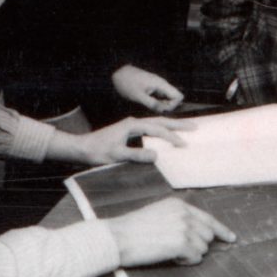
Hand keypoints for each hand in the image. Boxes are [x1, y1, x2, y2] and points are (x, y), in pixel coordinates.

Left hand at [76, 116, 195, 164]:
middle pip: (160, 121)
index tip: (184, 144)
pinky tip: (166, 134)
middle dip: (177, 124)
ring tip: (185, 127)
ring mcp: (131, 125)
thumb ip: (136, 155)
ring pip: (156, 123)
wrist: (82, 148)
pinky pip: (150, 128)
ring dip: (171, 125)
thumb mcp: (117, 155)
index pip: (157, 130)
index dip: (171, 137)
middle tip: (194, 126)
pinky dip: (161, 130)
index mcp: (132, 125)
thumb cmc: (97, 152)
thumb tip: (157, 155)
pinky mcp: (129, 130)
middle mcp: (133, 122)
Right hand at [107, 197, 235, 266]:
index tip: (231, 238)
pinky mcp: (181, 243)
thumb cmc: (133, 229)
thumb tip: (197, 232)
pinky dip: (186, 261)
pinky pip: (196, 257)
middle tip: (178, 249)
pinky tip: (172, 257)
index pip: (207, 218)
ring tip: (170, 251)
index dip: (221, 230)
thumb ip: (178, 217)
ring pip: (203, 248)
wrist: (119, 237)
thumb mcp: (158, 213)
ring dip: (190, 254)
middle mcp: (184, 213)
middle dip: (197, 245)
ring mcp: (184, 227)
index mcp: (179, 205)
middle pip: (208, 235)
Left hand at [112, 65, 183, 112]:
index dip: (173, 105)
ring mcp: (157, 86)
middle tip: (154, 110)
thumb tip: (164, 111)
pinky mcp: (152, 88)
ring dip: (161, 105)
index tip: (161, 110)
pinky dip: (156, 103)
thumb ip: (152, 104)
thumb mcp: (138, 96)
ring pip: (166, 98)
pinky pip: (160, 97)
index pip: (178, 96)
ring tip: (149, 107)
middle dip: (167, 107)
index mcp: (161, 84)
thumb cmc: (127, 83)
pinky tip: (147, 105)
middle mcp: (161, 84)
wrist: (117, 72)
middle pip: (174, 98)